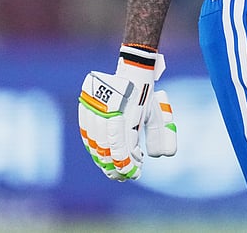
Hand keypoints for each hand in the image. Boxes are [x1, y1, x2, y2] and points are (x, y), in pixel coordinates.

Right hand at [79, 46, 177, 180]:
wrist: (133, 69)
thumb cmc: (147, 95)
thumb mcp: (158, 114)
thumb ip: (159, 135)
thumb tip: (161, 156)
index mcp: (129, 116)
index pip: (124, 150)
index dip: (127, 166)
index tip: (135, 174)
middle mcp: (110, 113)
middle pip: (106, 150)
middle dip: (114, 168)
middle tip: (123, 177)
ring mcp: (96, 109)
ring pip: (93, 143)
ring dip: (102, 160)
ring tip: (112, 169)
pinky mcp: (86, 105)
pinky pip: (85, 132)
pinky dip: (92, 146)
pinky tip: (100, 154)